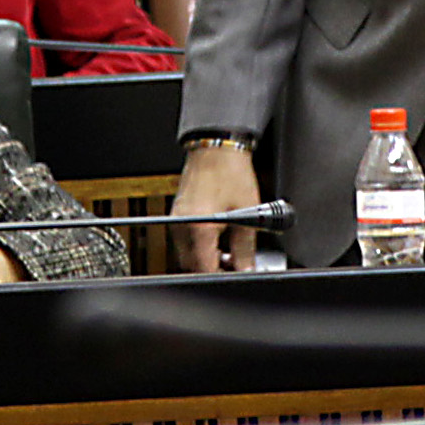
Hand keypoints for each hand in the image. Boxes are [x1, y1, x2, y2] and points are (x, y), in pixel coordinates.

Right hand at [170, 143, 262, 272]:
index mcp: (198, 228)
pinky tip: (217, 239)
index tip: (235, 276)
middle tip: (235, 267)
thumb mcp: (247, 214)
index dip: (221, 276)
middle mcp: (182, 226)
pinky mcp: (177, 214)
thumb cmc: (230, 172)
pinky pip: (185, 240)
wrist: (216, 148)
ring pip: (187, 254)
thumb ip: (245, 248)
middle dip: (213, 269)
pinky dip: (199, 245)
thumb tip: (247, 268)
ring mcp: (177, 220)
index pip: (205, 268)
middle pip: (192, 264)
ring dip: (205, 258)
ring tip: (229, 252)